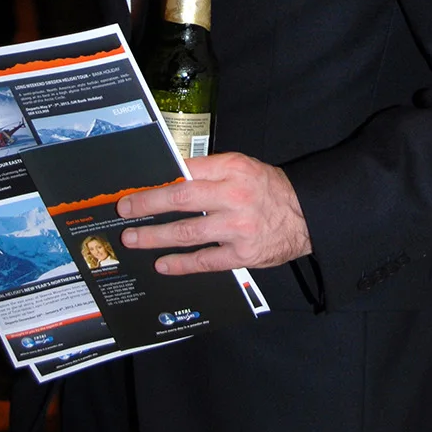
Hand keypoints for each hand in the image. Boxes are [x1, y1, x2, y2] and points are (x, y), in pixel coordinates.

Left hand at [117, 152, 311, 275]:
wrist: (306, 215)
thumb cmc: (269, 189)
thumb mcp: (242, 167)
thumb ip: (210, 172)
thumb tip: (171, 177)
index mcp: (232, 169)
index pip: (187, 171)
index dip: (159, 179)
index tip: (136, 186)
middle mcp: (233, 196)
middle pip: (181, 198)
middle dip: (148, 204)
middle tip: (125, 209)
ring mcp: (237, 227)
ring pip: (188, 232)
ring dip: (156, 236)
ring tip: (133, 239)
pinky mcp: (242, 254)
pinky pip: (205, 260)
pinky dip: (181, 263)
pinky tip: (162, 264)